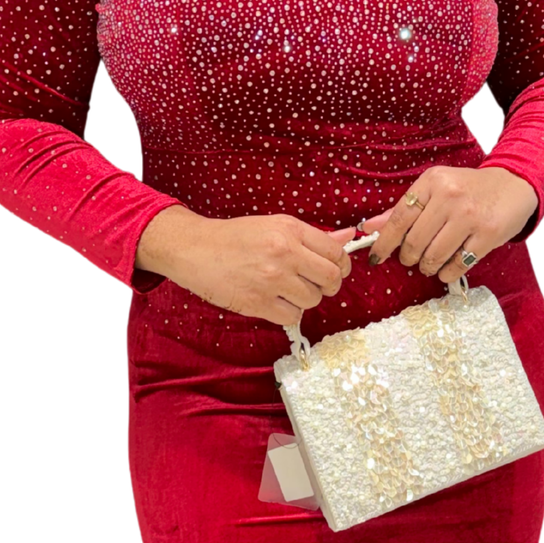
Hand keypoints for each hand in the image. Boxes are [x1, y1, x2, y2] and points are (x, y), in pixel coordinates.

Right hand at [135, 206, 358, 324]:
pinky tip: (274, 301)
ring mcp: (272, 279)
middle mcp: (285, 253)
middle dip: (329, 285)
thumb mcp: (275, 226)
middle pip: (332, 279)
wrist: (195, 249)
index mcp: (291, 229)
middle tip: (316, 285)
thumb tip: (349, 237)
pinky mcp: (257, 302)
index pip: (336, 252)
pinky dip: (288, 312)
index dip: (341, 265)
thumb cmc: (235, 237)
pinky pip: (292, 316)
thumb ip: (313, 237)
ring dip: (305, 299)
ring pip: (313, 299)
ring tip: (287, 290)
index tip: (335, 270)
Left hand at [357, 166, 538, 282]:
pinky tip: (447, 268)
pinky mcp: (487, 234)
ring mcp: (470, 216)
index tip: (376, 257)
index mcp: (432, 182)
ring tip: (430, 263)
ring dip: (427, 267)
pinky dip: (447, 272)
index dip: (384, 243)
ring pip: (434, 256)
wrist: (513, 184)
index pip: (398, 219)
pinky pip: (457, 265)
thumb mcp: (435, 189)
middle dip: (408, 257)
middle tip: (412, 258)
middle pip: (414, 242)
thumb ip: (403, 209)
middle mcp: (449, 197)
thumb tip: (370, 227)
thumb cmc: (468, 189)